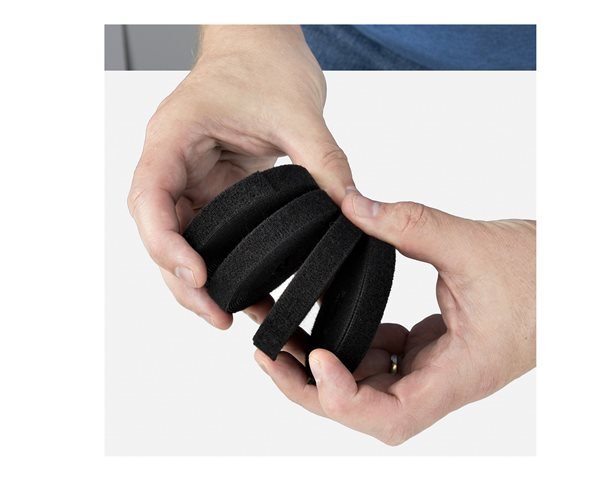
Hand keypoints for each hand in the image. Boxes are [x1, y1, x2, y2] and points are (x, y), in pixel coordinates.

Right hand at [127, 26, 353, 327]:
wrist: (262, 44)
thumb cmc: (263, 61)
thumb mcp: (298, 111)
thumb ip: (325, 162)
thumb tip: (354, 209)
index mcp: (174, 137)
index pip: (150, 198)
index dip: (165, 243)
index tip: (197, 274)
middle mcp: (173, 162)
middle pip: (159, 231)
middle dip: (182, 277)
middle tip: (217, 316)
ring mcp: (192, 177)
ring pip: (180, 238)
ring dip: (198, 278)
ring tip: (229, 315)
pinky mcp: (214, 187)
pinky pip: (208, 231)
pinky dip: (220, 262)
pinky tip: (243, 288)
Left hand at [255, 190, 535, 444]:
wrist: (572, 278)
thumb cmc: (543, 275)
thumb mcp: (473, 244)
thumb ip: (409, 224)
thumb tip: (352, 205)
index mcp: (458, 373)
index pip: (391, 414)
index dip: (344, 397)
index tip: (316, 359)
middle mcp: (440, 381)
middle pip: (364, 407)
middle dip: (310, 386)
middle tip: (265, 351)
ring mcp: (434, 367)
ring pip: (368, 384)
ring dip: (322, 364)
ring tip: (281, 332)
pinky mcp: (431, 348)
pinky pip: (383, 356)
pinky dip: (351, 342)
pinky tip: (331, 316)